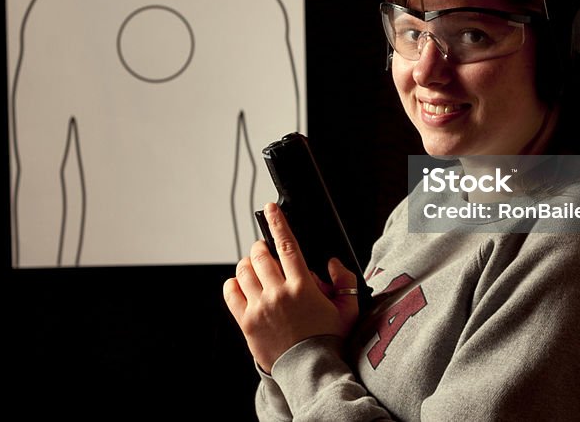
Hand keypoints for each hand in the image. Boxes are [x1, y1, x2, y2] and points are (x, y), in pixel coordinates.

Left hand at [223, 202, 359, 372]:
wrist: (310, 370)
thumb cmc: (330, 340)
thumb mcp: (348, 309)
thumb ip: (346, 281)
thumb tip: (331, 263)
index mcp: (302, 287)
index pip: (286, 245)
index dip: (277, 222)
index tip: (270, 208)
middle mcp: (278, 293)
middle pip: (260, 254)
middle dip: (261, 247)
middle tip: (266, 251)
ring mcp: (259, 307)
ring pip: (243, 270)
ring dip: (248, 263)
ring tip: (256, 269)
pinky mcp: (246, 321)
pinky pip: (231, 291)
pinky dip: (234, 283)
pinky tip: (244, 285)